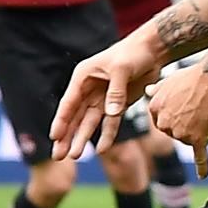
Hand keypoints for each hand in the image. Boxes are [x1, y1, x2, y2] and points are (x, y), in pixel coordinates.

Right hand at [52, 37, 166, 160]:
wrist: (153, 51)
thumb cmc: (133, 53)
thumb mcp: (122, 68)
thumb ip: (116, 92)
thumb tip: (111, 114)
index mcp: (83, 76)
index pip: (69, 102)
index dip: (61, 121)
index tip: (54, 137)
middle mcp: (89, 89)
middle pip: (75, 116)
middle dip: (67, 136)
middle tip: (58, 155)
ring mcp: (103, 98)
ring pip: (89, 122)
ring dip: (82, 139)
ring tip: (75, 156)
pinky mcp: (118, 104)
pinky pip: (110, 123)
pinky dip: (107, 135)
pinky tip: (102, 149)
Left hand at [147, 66, 207, 175]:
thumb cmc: (193, 77)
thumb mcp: (169, 80)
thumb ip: (157, 90)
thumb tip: (147, 90)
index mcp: (154, 108)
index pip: (161, 121)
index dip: (174, 115)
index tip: (185, 108)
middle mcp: (164, 123)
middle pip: (172, 132)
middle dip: (184, 124)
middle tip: (197, 109)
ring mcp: (181, 133)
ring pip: (187, 140)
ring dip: (197, 131)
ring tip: (206, 113)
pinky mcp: (198, 139)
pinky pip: (199, 157)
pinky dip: (202, 166)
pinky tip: (203, 175)